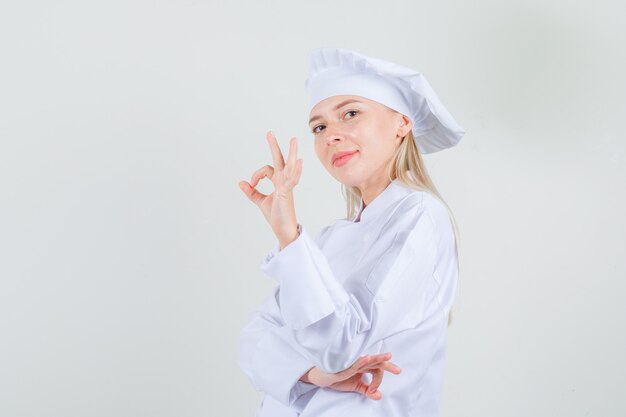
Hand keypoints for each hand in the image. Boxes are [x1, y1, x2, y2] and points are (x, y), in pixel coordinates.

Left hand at [239, 131, 302, 247]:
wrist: (283, 230)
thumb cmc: (276, 216)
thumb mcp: (260, 201)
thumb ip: (252, 192)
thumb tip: (241, 182)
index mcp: (278, 182)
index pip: (266, 170)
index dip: (256, 175)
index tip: (251, 184)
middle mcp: (284, 181)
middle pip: (280, 160)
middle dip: (275, 146)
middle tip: (269, 132)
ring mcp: (287, 187)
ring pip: (289, 166)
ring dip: (291, 153)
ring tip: (293, 140)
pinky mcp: (287, 194)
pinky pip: (292, 180)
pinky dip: (296, 171)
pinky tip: (299, 162)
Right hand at [300, 353, 401, 399]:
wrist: (321, 376)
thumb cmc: (338, 377)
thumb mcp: (355, 386)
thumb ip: (367, 390)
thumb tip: (380, 396)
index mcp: (363, 366)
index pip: (377, 370)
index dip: (378, 381)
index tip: (374, 392)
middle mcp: (359, 362)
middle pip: (375, 361)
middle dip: (387, 364)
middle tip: (398, 370)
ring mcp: (351, 363)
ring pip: (367, 360)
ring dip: (377, 358)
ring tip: (388, 357)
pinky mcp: (342, 366)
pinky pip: (353, 364)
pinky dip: (361, 361)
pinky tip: (367, 359)